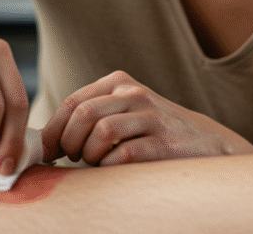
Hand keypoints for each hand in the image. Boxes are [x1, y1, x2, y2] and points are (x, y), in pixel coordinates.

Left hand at [40, 70, 252, 165]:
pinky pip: (123, 155)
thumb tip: (47, 139)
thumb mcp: (123, 111)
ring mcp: (151, 117)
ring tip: (93, 162)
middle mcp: (134, 94)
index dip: (54, 129)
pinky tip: (113, 168)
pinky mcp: (163, 143)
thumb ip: (91, 116)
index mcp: (119, 84)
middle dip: (69, 142)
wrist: (205, 142)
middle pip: (84, 114)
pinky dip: (110, 165)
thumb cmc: (153, 131)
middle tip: (72, 157)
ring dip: (88, 154)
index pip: (73, 102)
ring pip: (101, 132)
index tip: (49, 150)